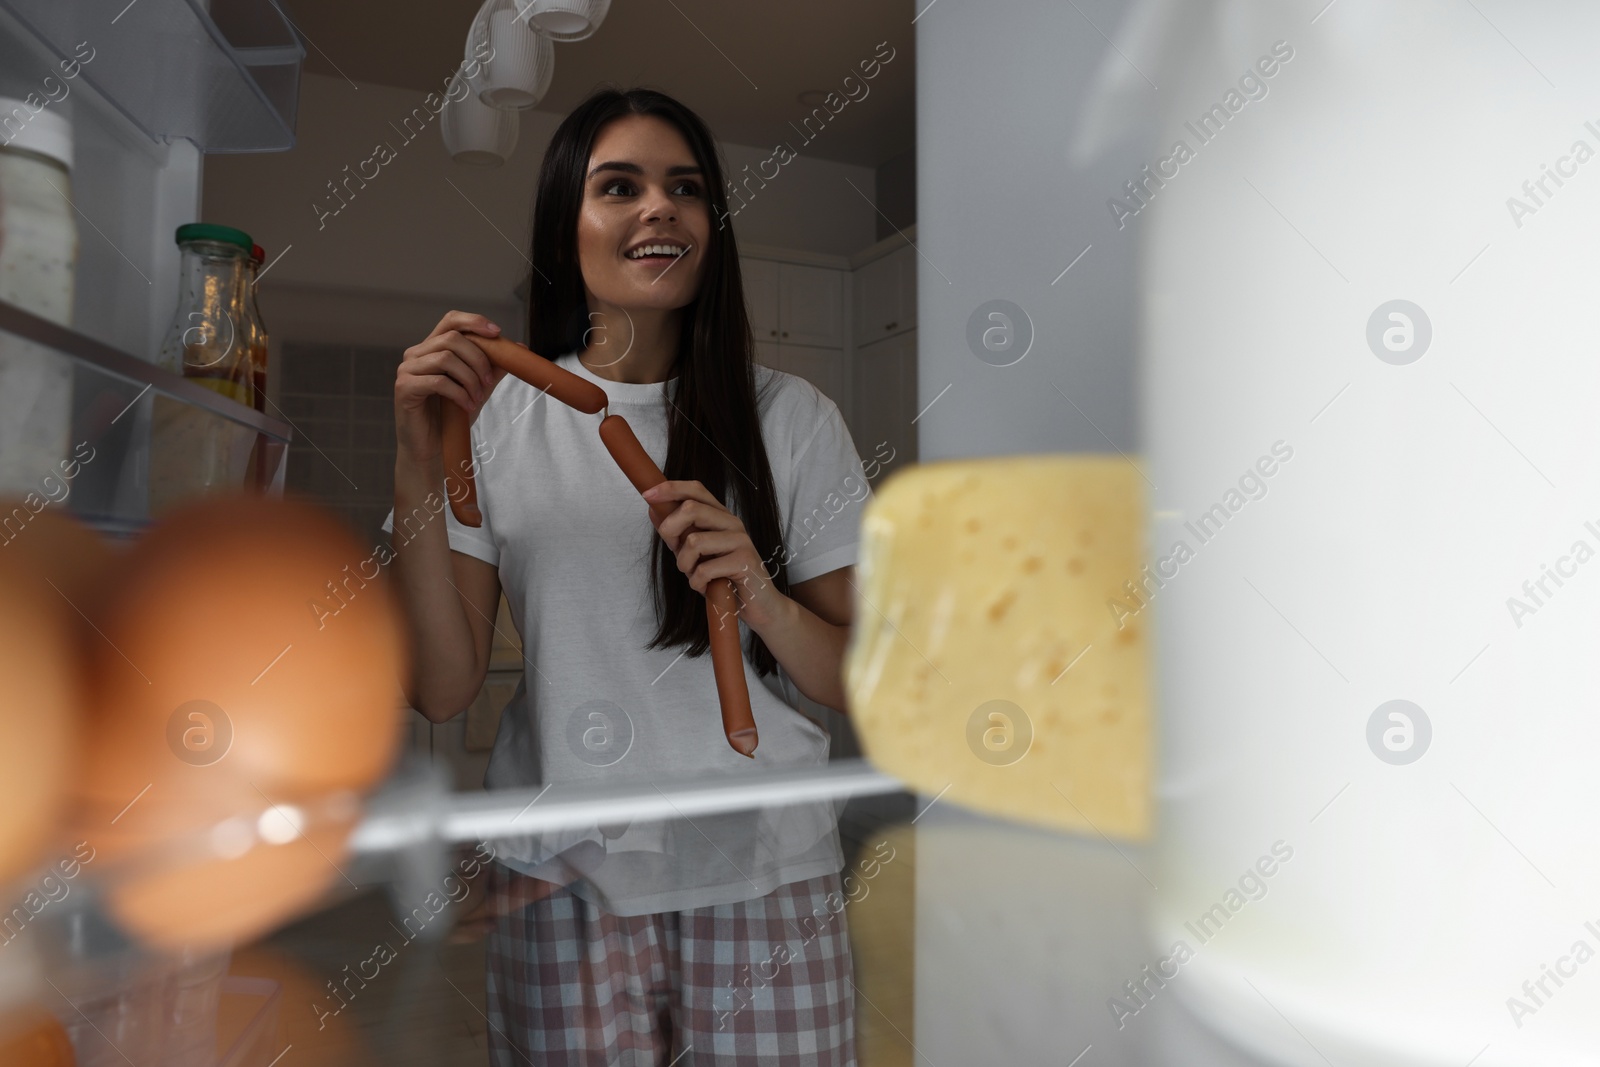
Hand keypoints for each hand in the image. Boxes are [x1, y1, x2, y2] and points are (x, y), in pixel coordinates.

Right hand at [395, 310, 508, 466]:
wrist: (433, 447)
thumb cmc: (453, 416)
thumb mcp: (478, 386)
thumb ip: (493, 366)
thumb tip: (519, 348)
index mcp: (432, 347)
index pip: (451, 320)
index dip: (474, 321)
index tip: (497, 333)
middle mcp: (416, 353)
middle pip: (452, 338)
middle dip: (478, 359)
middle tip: (489, 381)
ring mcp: (407, 369)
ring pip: (445, 358)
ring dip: (469, 378)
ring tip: (477, 398)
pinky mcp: (404, 387)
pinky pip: (437, 381)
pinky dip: (458, 393)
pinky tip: (467, 406)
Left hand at [643, 480, 788, 629]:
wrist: (759, 605)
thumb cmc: (725, 578)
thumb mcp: (696, 554)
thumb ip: (678, 533)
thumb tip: (653, 510)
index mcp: (721, 516)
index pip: (696, 489)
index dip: (670, 489)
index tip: (648, 495)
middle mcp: (732, 523)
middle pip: (691, 508)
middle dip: (670, 530)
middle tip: (674, 550)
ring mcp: (740, 540)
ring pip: (693, 541)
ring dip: (684, 564)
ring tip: (694, 575)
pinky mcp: (744, 561)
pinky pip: (704, 569)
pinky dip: (696, 583)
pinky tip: (705, 587)